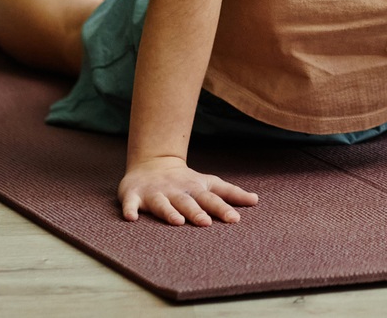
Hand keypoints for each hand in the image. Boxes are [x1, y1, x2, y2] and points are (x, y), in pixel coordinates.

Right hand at [118, 155, 258, 224]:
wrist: (152, 163)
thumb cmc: (186, 181)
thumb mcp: (209, 183)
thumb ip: (230, 193)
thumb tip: (256, 200)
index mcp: (195, 189)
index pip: (212, 199)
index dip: (223, 208)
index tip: (235, 219)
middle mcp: (176, 191)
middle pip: (188, 202)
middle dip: (196, 212)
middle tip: (206, 223)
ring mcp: (155, 193)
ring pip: (162, 204)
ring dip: (169, 212)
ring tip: (177, 222)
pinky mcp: (134, 195)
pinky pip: (130, 204)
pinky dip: (130, 209)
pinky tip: (131, 218)